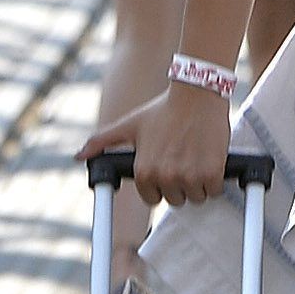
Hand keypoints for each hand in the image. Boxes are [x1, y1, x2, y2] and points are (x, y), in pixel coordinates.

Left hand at [86, 85, 232, 206]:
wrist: (196, 93)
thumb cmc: (163, 109)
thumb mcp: (130, 125)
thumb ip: (102, 141)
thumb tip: (79, 156)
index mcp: (144, 171)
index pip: (152, 199)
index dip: (160, 184)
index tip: (167, 167)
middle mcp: (165, 177)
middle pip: (175, 200)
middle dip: (180, 184)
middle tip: (183, 159)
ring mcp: (189, 176)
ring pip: (196, 197)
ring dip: (199, 183)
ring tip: (196, 157)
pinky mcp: (211, 173)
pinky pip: (214, 190)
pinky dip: (215, 179)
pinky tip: (210, 159)